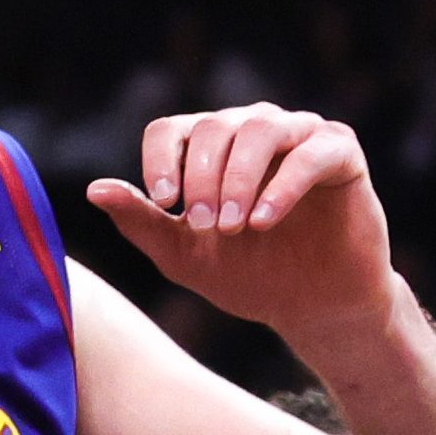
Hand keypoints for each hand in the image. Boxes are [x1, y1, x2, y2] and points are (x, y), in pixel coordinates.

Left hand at [86, 107, 399, 355]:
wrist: (315, 308)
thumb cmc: (250, 276)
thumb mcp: (186, 256)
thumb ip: (143, 222)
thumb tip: (94, 189)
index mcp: (212, 146)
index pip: (172, 128)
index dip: (161, 160)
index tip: (163, 203)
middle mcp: (254, 128)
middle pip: (214, 126)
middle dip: (202, 177)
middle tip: (204, 227)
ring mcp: (300, 135)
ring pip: (260, 128)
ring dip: (238, 178)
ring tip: (232, 226)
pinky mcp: (341, 153)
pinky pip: (312, 151)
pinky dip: (284, 183)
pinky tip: (264, 221)